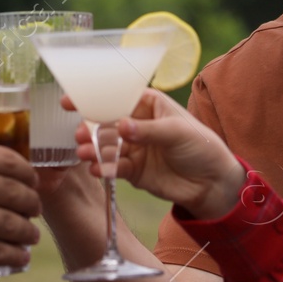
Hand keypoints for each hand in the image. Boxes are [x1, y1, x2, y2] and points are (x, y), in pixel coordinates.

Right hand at [0, 142, 41, 281]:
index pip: (8, 159)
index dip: (27, 173)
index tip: (31, 182)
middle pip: (17, 191)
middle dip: (31, 204)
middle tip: (33, 211)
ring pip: (15, 224)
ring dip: (28, 232)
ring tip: (30, 236)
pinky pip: (4, 252)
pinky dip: (17, 256)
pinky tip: (20, 257)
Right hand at [69, 90, 244, 220]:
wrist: (212, 183)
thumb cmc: (201, 146)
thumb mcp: (177, 132)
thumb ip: (148, 130)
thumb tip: (121, 126)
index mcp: (148, 105)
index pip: (117, 97)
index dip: (94, 98)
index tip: (70, 102)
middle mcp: (137, 124)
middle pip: (106, 123)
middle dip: (91, 128)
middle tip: (80, 135)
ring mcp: (133, 148)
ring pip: (107, 146)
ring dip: (93, 149)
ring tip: (84, 153)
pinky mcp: (132, 170)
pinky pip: (113, 167)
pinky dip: (103, 168)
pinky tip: (96, 168)